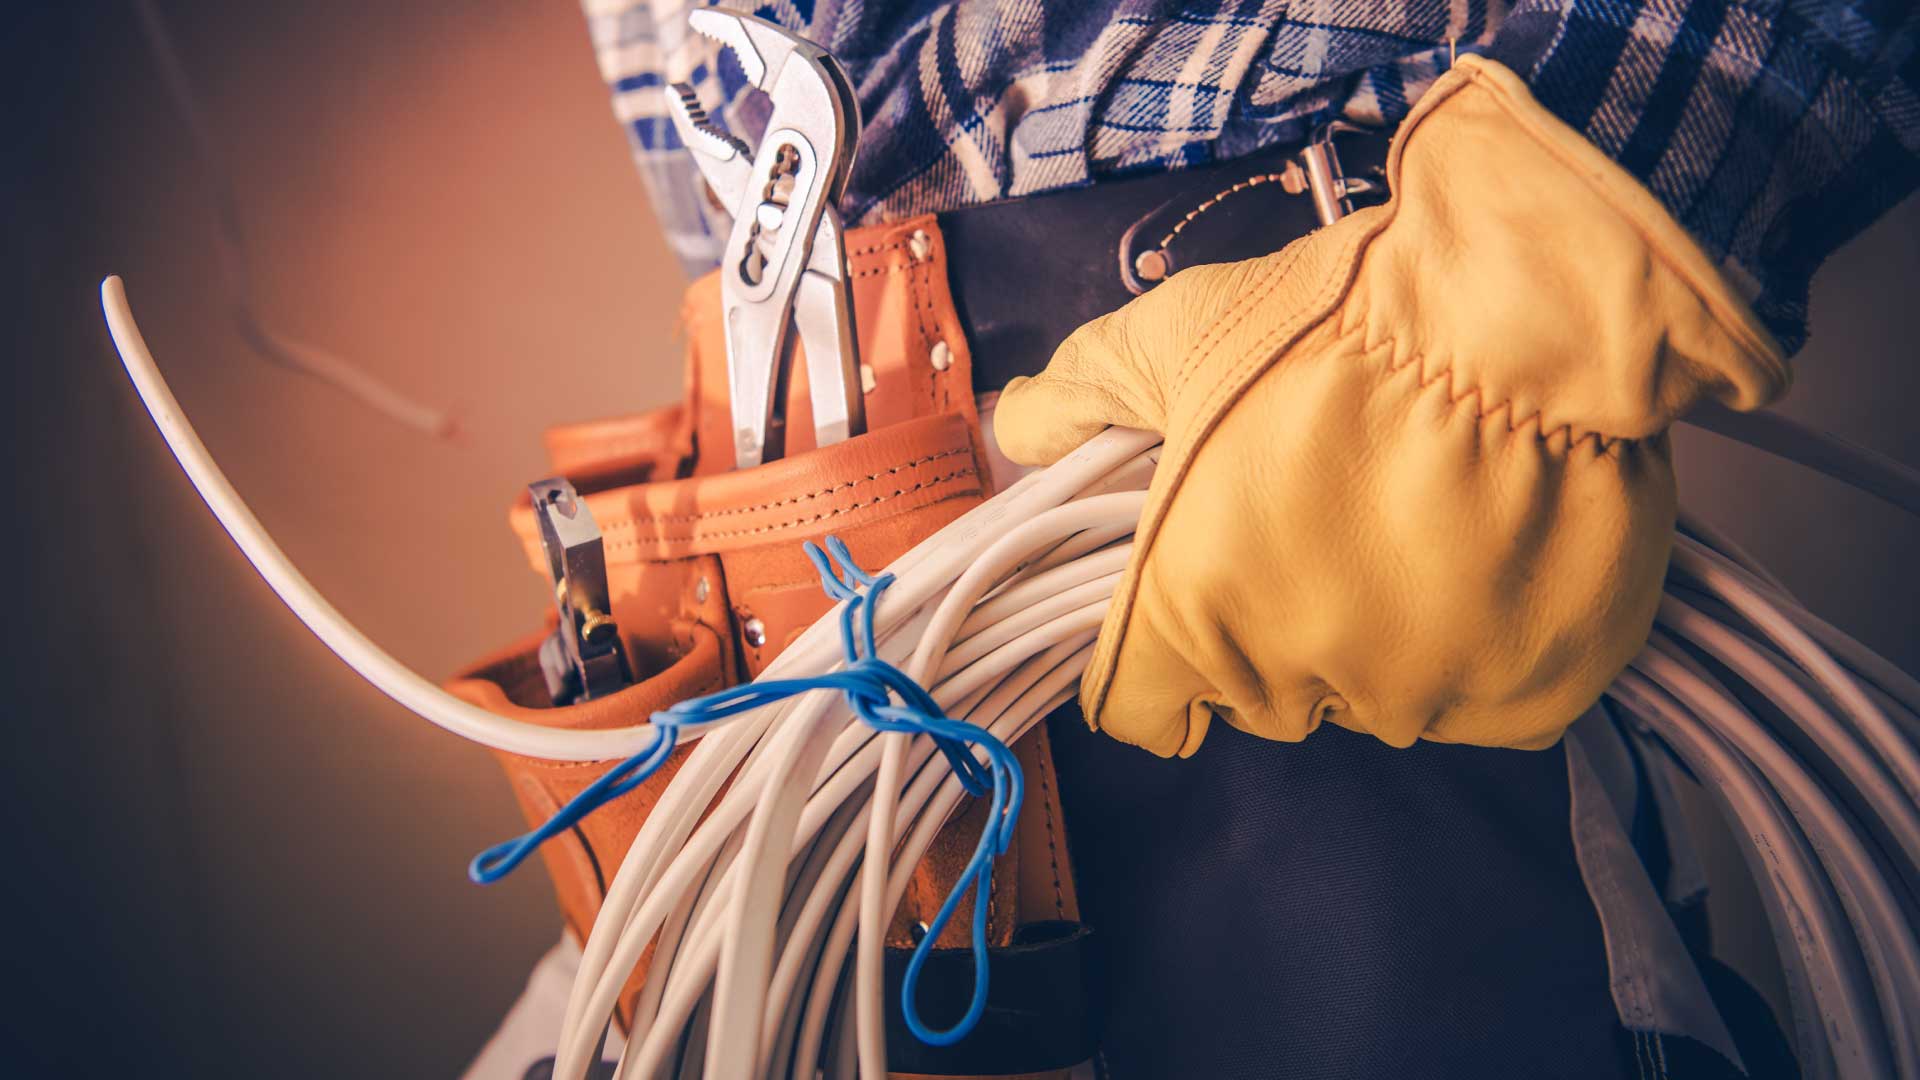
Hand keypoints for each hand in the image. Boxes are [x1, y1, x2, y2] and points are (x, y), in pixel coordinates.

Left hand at [994, 56, 1786, 755]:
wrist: (1526, 311)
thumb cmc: (1331, 324)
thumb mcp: (1176, 336)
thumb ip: (1082, 393)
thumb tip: (1015, 427)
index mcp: (1190, 615)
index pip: (1140, 704)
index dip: (1156, 650)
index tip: (1193, 592)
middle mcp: (1300, 681)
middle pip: (1263, 695)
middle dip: (1274, 626)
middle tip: (1320, 518)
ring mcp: (1421, 699)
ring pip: (1377, 697)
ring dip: (1384, 637)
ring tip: (1417, 522)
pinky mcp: (1528, 698)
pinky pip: (1481, 699)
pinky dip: (1483, 650)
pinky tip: (1490, 557)